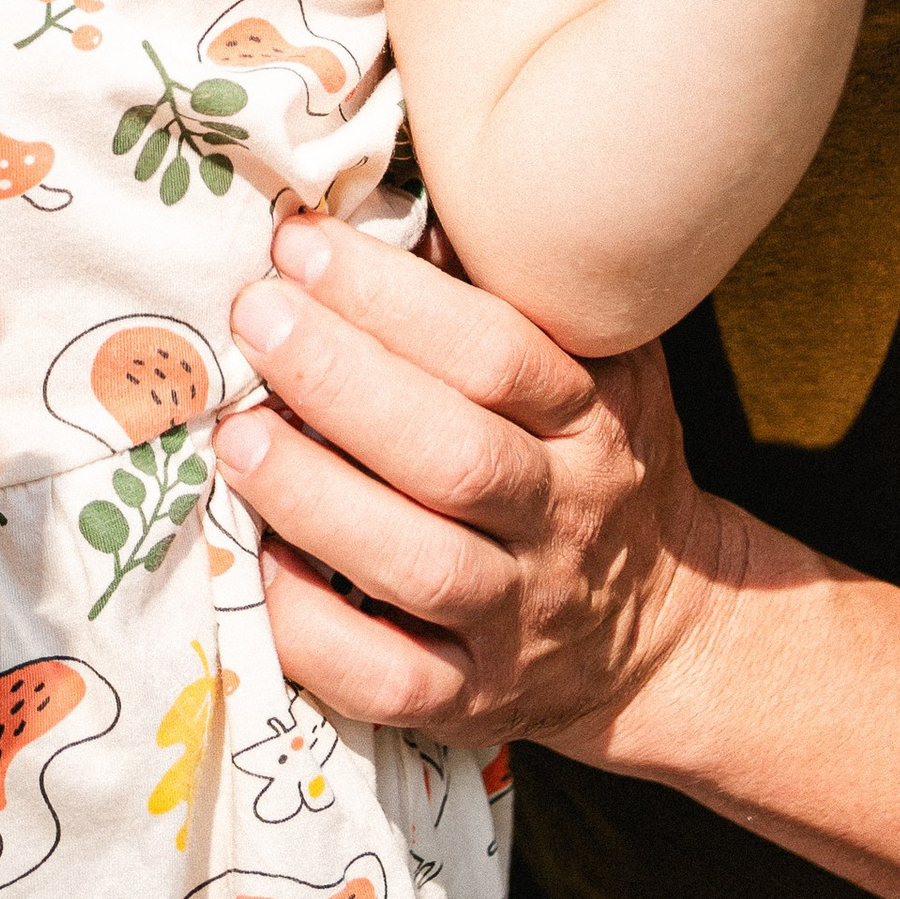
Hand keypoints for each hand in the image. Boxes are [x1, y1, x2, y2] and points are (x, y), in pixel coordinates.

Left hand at [217, 216, 745, 748]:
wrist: (666, 630)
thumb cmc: (592, 459)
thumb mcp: (596, 368)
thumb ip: (510, 296)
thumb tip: (381, 197)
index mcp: (591, 420)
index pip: (497, 354)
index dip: (394, 298)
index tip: (300, 246)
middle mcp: (561, 516)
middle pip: (454, 455)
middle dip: (341, 381)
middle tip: (252, 318)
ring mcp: (518, 616)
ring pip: (417, 565)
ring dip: (315, 498)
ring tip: (232, 436)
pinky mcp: (473, 701)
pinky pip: (393, 682)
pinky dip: (319, 634)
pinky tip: (259, 573)